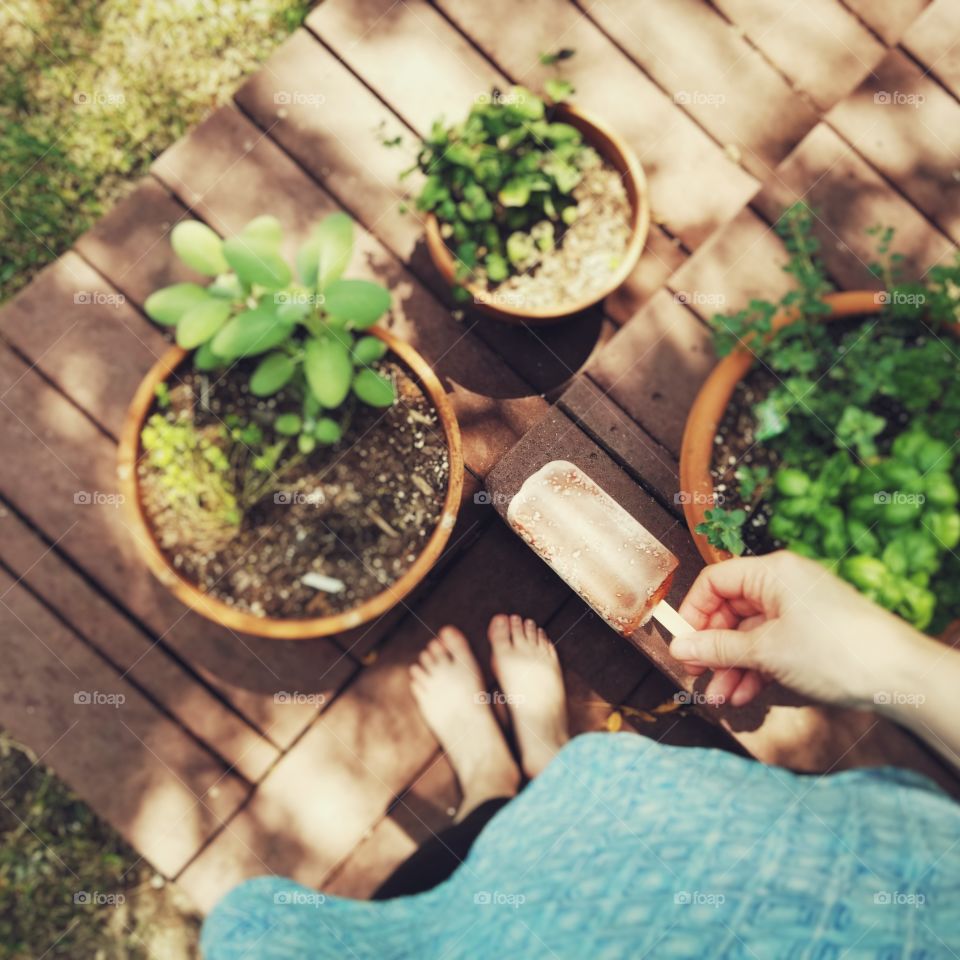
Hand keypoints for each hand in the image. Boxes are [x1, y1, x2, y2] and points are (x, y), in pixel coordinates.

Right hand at [670, 551, 923, 708]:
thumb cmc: (835, 651)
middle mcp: (783, 586)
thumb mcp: (765, 650)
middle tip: (698, 677)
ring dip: (731, 667)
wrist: (899, 677)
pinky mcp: (810, 636)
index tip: (682, 644)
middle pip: (730, 612)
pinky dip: (755, 670)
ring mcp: (798, 611)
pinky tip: (744, 696)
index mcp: (772, 573)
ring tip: (720, 698)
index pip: (715, 582)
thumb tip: (679, 646)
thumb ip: (718, 647)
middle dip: (713, 648)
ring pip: (749, 635)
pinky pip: (770, 648)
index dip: (693, 612)